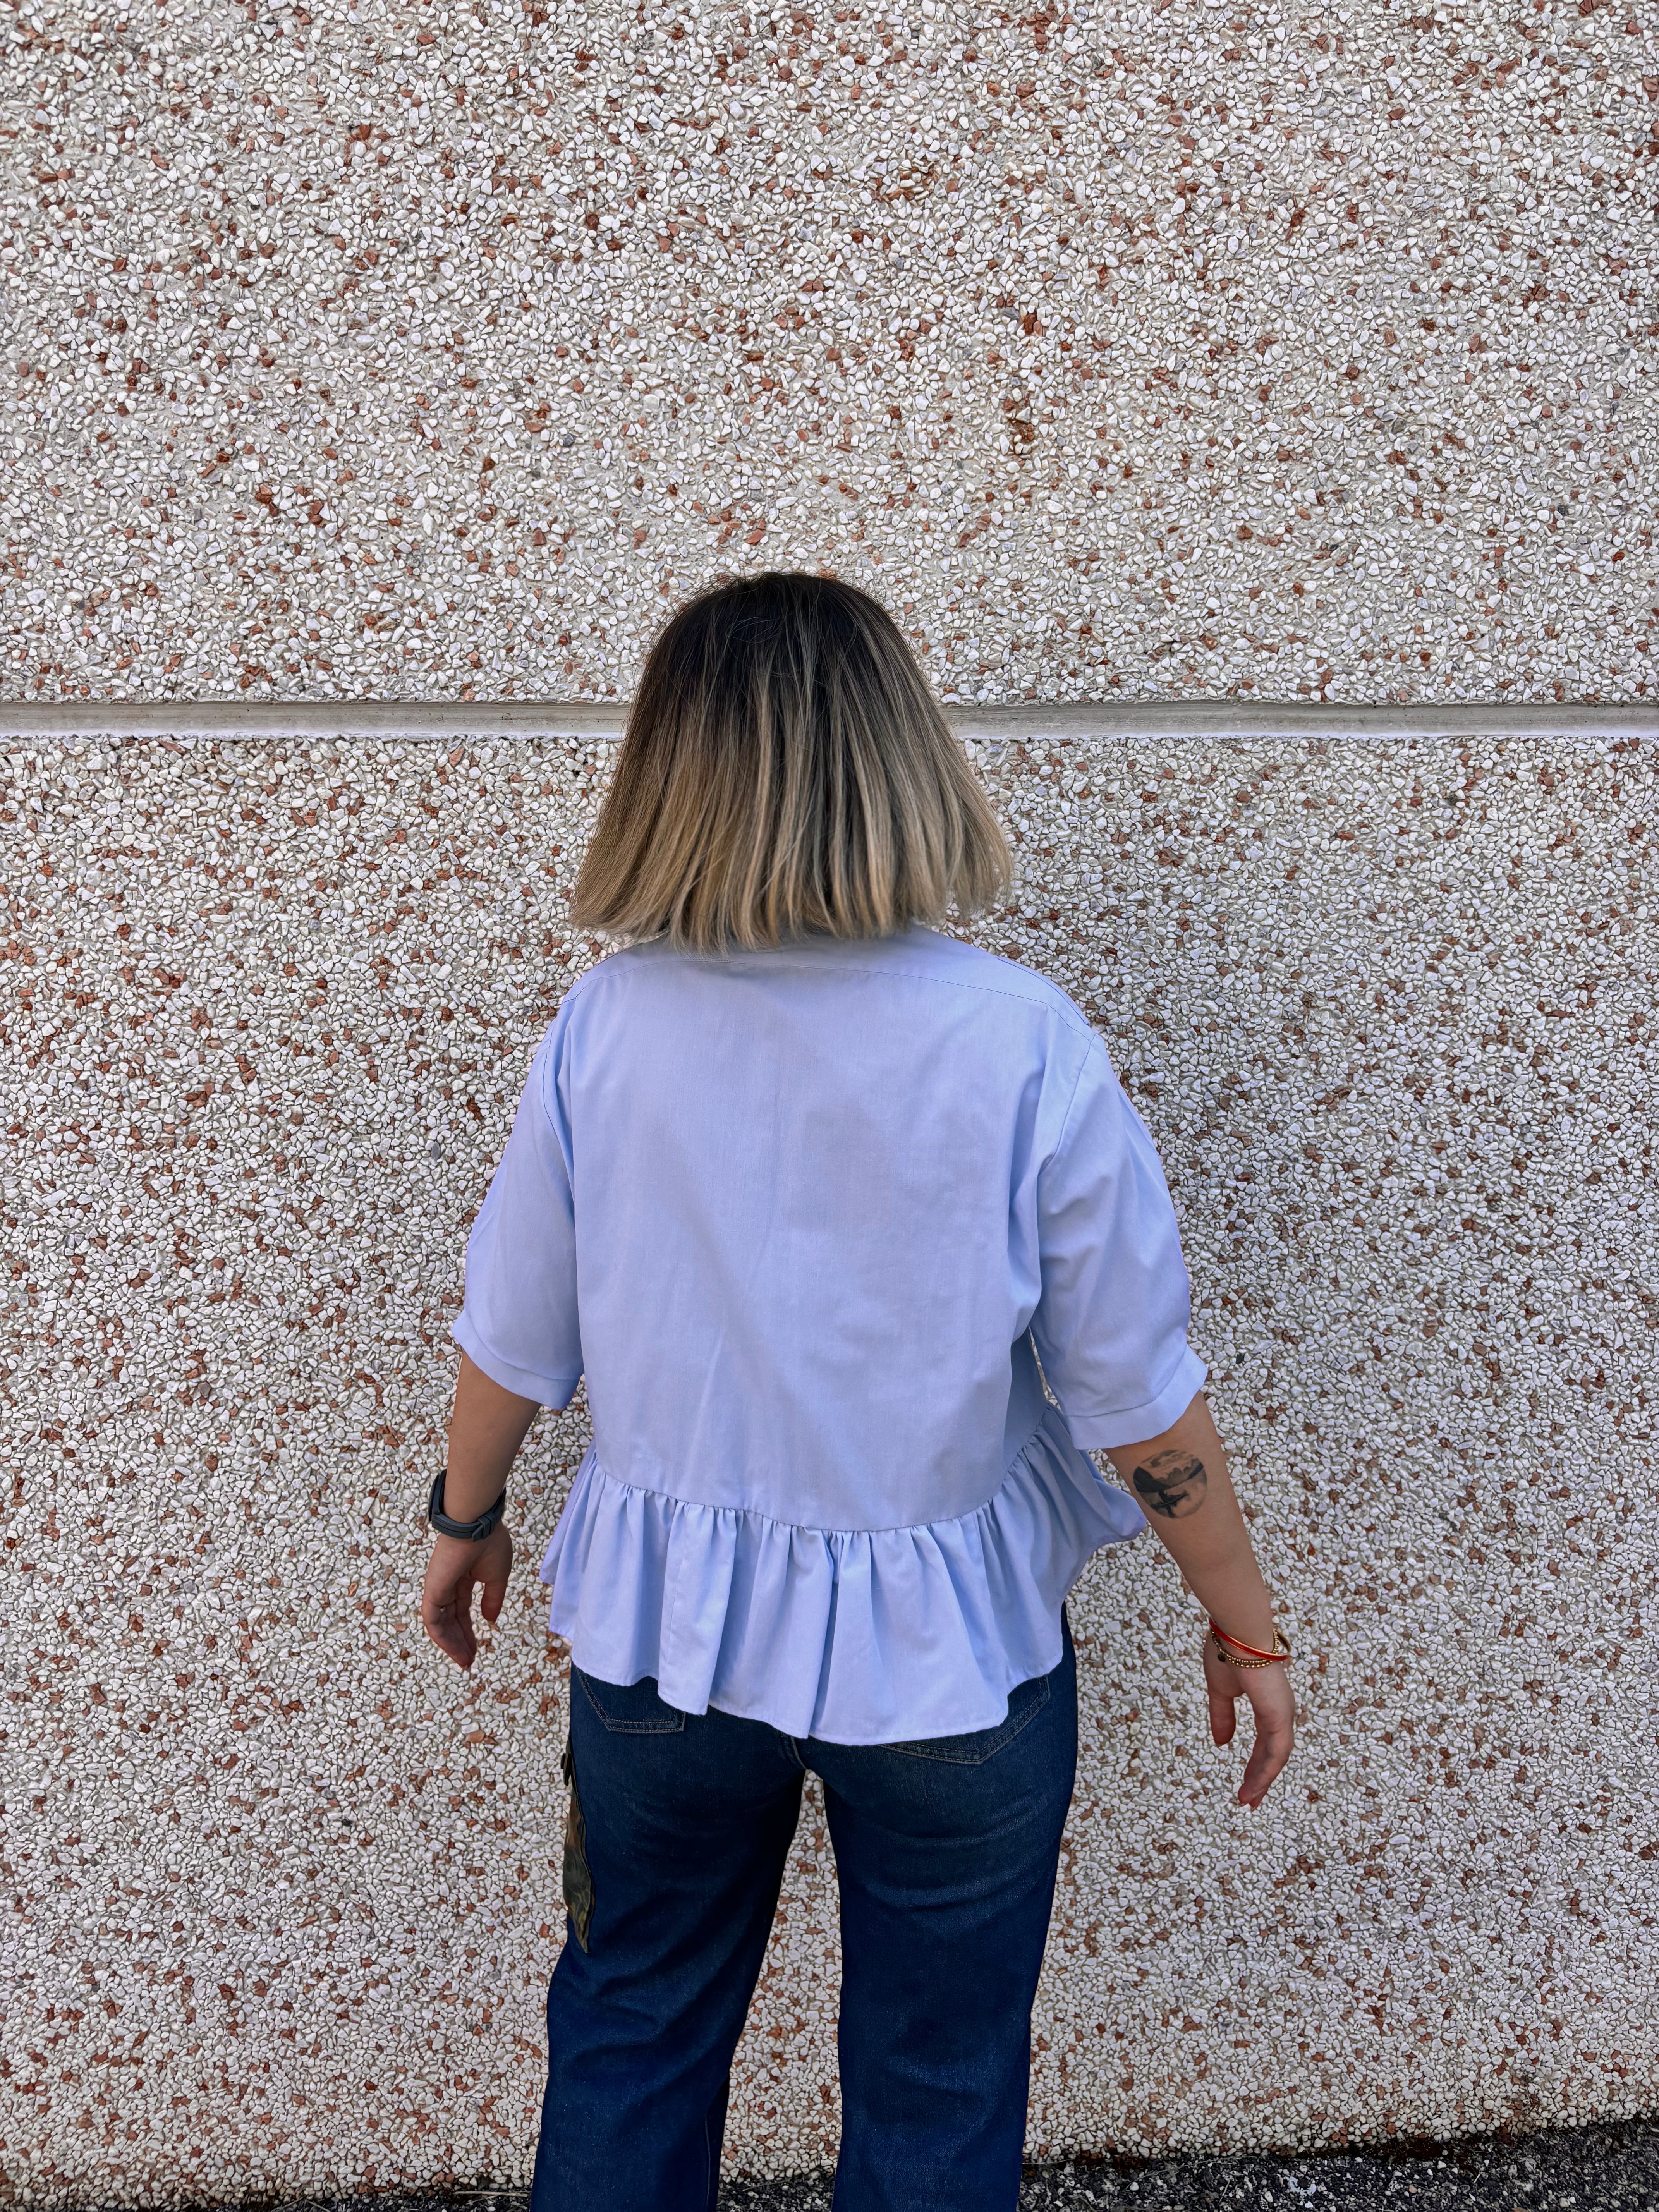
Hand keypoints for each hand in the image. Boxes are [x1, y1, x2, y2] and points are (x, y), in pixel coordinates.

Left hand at [421, 1523, 513, 1669]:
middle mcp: (448, 1586)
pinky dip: (442, 1637)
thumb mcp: (498, 1576)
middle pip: (452, 1621)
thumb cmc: (490, 1543)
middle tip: (469, 1661)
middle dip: (460, 1642)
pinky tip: (454, 1650)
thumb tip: (490, 1620)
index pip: (462, 1611)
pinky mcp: (433, 1591)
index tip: (477, 1650)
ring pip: (441, 1625)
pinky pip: (433, 1620)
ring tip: (465, 1661)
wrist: (476, 1525)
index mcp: (464, 1579)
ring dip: (452, 1645)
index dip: (469, 1631)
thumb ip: (493, 1599)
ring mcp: (438, 1589)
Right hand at [1204, 1633, 1294, 1808]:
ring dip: (1262, 1780)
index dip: (1255, 1765)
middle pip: (1273, 1754)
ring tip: (1247, 1800)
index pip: (1265, 1743)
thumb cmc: (1227, 1651)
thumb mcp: (1220, 1691)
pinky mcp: (1279, 1715)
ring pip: (1277, 1757)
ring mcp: (1282, 1713)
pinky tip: (1254, 1787)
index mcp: (1268, 1704)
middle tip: (1249, 1800)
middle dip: (1260, 1778)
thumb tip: (1221, 1743)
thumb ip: (1223, 1717)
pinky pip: (1276, 1752)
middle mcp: (1280, 1711)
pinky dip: (1266, 1772)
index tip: (1245, 1785)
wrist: (1235, 1631)